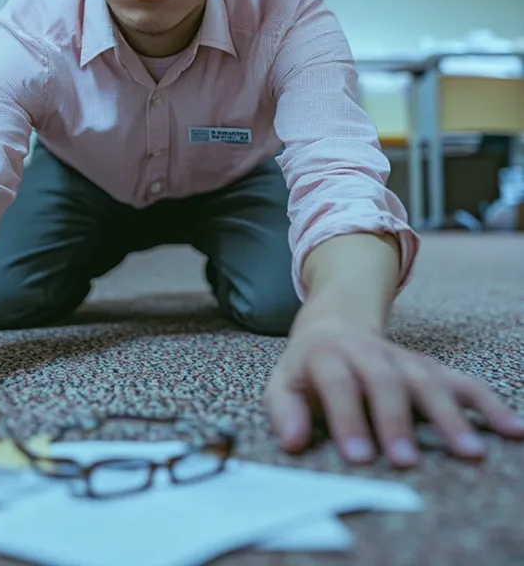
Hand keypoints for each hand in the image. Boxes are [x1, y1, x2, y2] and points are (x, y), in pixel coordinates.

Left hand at [264, 316, 523, 467]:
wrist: (334, 323)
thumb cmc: (308, 367)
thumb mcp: (283, 381)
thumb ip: (285, 410)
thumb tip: (292, 441)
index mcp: (327, 354)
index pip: (338, 383)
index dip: (348, 418)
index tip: (359, 457)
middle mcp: (369, 352)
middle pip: (385, 381)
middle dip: (397, 420)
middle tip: (407, 461)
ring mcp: (403, 359)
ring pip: (428, 381)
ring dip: (449, 415)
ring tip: (468, 453)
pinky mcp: (429, 367)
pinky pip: (462, 382)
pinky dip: (488, 404)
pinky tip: (511, 430)